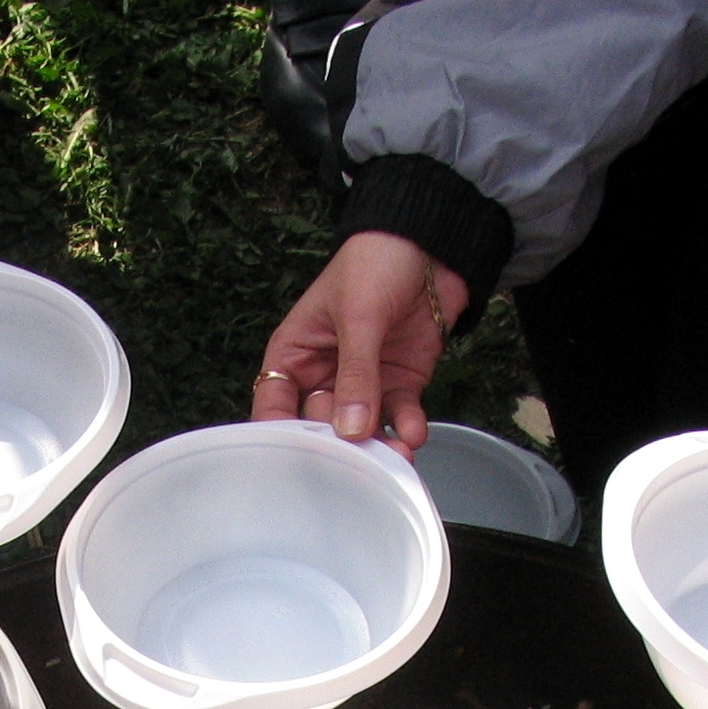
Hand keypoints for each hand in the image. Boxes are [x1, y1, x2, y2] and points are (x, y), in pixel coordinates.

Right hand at [252, 231, 468, 450]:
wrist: (432, 245)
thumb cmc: (376, 260)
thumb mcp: (358, 314)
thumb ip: (355, 373)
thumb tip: (350, 427)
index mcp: (295, 354)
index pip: (275, 406)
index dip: (283, 436)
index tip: (300, 462)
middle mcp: (324, 374)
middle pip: (322, 427)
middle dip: (340, 447)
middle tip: (357, 464)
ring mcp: (364, 383)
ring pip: (364, 429)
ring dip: (379, 446)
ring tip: (395, 456)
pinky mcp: (399, 383)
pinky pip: (399, 417)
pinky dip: (407, 428)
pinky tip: (414, 433)